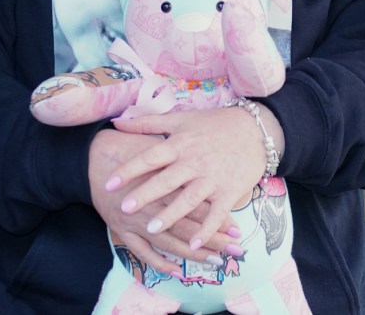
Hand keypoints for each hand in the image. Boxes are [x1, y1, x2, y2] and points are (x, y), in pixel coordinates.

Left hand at [89, 128, 244, 274]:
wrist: (255, 130)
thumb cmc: (214, 124)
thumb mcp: (181, 119)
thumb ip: (148, 123)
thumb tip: (117, 121)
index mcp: (180, 143)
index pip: (150, 157)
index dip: (130, 170)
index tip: (109, 182)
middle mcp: (194, 161)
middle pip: (166, 180)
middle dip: (145, 194)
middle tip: (124, 208)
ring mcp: (212, 178)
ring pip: (188, 199)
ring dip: (171, 215)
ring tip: (151, 229)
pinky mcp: (229, 191)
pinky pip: (216, 214)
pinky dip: (206, 230)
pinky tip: (193, 245)